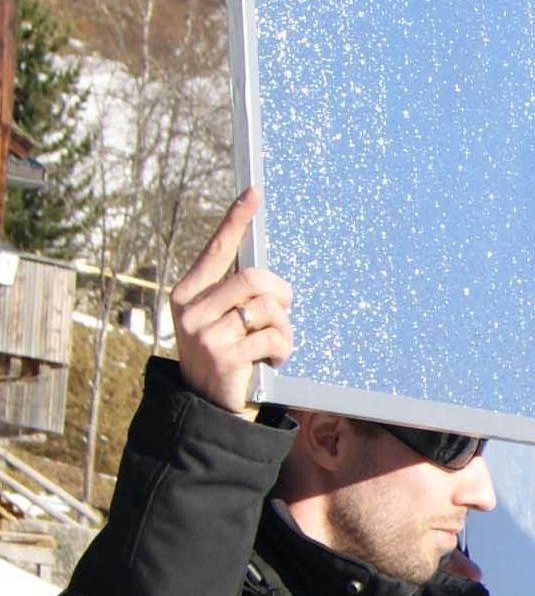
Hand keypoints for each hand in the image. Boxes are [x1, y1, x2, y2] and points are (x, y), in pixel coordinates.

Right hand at [167, 189, 291, 417]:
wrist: (207, 403)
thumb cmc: (224, 353)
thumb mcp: (219, 318)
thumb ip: (234, 294)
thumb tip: (266, 270)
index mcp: (188, 291)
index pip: (217, 248)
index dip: (236, 220)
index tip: (254, 192)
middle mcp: (190, 308)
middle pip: (253, 278)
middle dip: (281, 293)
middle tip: (285, 311)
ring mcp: (204, 332)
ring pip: (266, 309)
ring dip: (285, 327)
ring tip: (278, 343)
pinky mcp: (223, 355)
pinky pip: (272, 337)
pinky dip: (283, 348)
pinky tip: (273, 360)